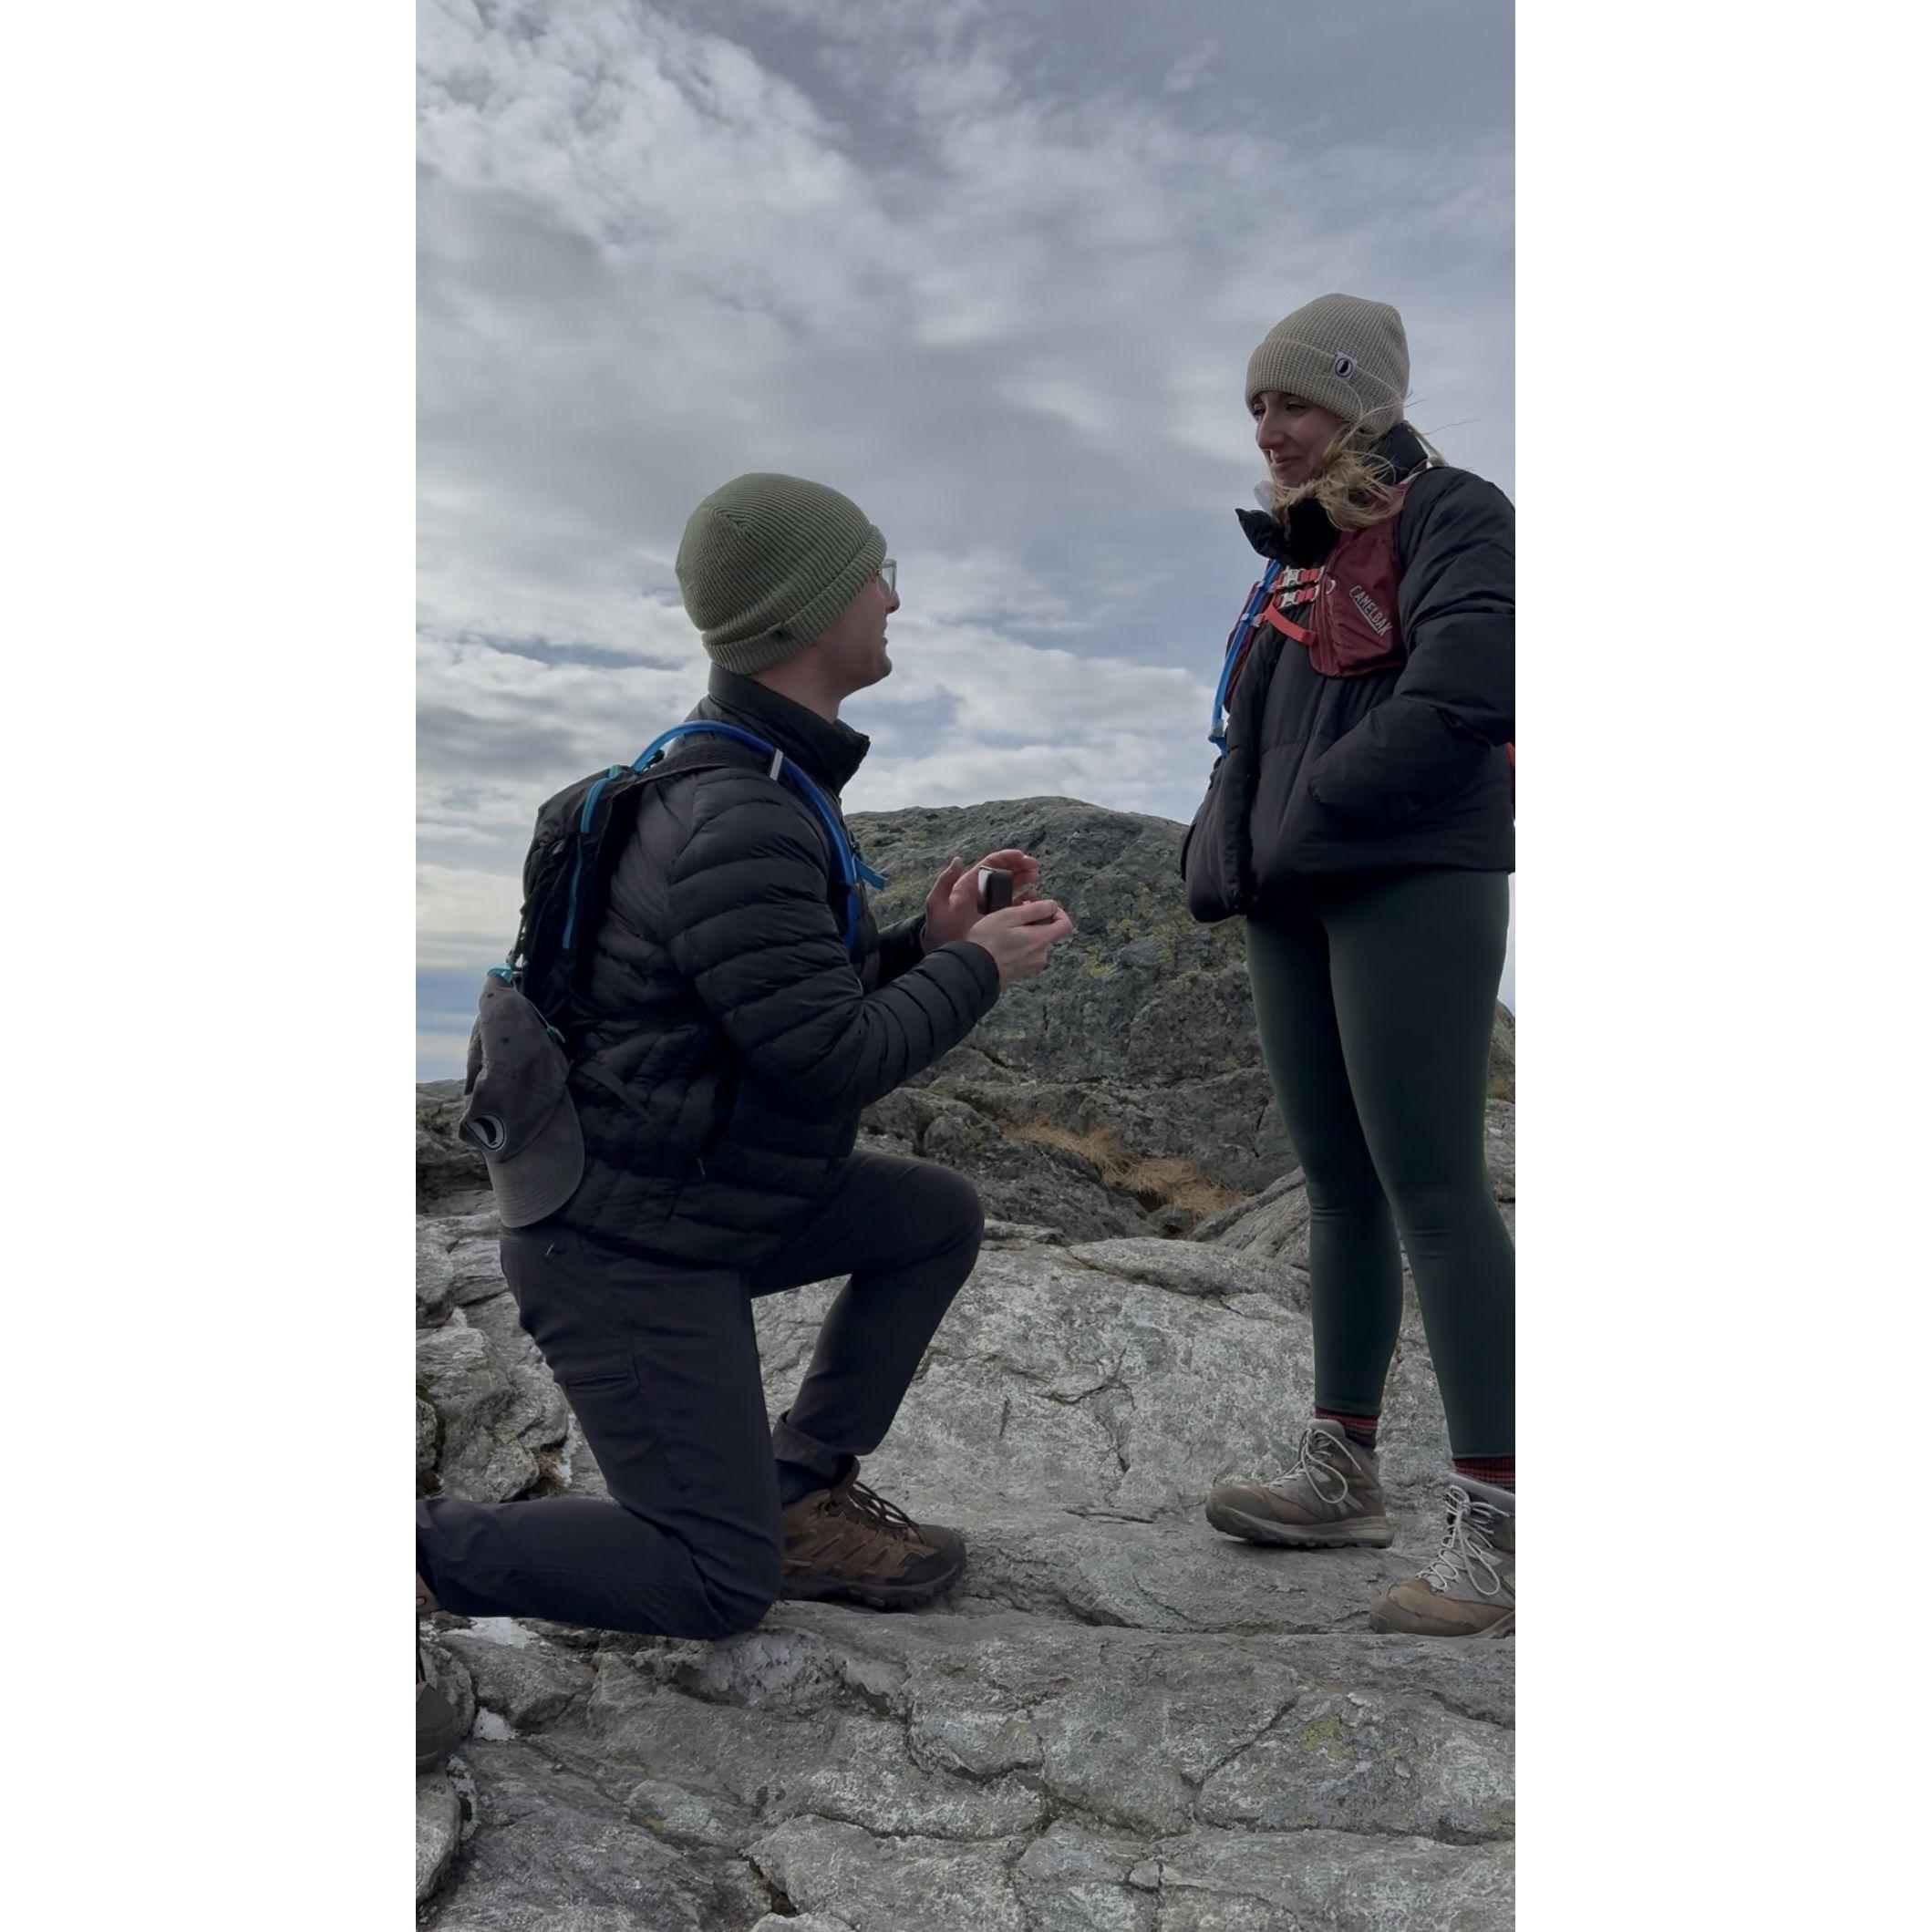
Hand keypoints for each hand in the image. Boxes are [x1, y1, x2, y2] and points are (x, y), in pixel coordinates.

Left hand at [921, 848, 1042, 950]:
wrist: (942, 950)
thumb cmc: (937, 926)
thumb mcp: (937, 903)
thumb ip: (945, 881)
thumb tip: (958, 860)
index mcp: (970, 884)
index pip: (990, 864)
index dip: (1007, 858)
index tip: (1021, 856)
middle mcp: (982, 891)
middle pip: (1004, 872)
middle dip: (1020, 866)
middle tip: (1034, 867)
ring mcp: (991, 905)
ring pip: (1011, 887)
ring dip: (1025, 880)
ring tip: (1035, 879)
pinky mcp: (997, 918)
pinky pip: (1014, 906)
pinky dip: (1024, 901)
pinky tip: (1033, 899)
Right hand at [965, 899, 1075, 986]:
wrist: (972, 970)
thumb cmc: (987, 941)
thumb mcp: (1009, 916)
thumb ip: (1035, 909)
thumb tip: (1053, 905)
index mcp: (1041, 940)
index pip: (1066, 925)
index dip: (1059, 913)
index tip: (1044, 908)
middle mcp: (1040, 955)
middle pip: (1048, 933)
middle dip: (1035, 922)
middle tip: (1014, 916)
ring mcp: (1031, 965)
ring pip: (1036, 943)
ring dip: (1025, 933)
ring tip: (1004, 930)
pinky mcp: (1021, 972)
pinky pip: (1026, 953)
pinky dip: (1019, 945)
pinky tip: (1002, 943)